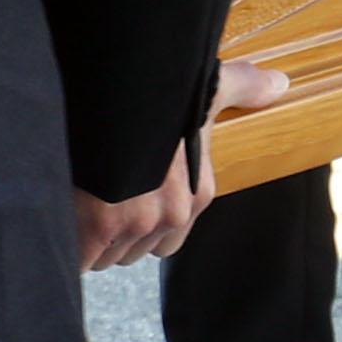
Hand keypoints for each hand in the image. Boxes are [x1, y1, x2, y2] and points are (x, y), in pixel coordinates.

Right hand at [75, 60, 294, 271]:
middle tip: (93, 198)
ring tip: (75, 202)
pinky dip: (69, 245)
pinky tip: (61, 218)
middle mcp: (173, 213)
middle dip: (112, 233)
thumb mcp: (205, 85)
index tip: (120, 197)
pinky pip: (82, 258)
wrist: (114, 85)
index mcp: (198, 191)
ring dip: (87, 239)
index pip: (168, 236)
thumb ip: (242, 86)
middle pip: (134, 248)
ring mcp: (137, 222)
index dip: (139, 219)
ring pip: (105, 255)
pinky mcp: (98, 227)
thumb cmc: (155, 89)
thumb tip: (279, 83)